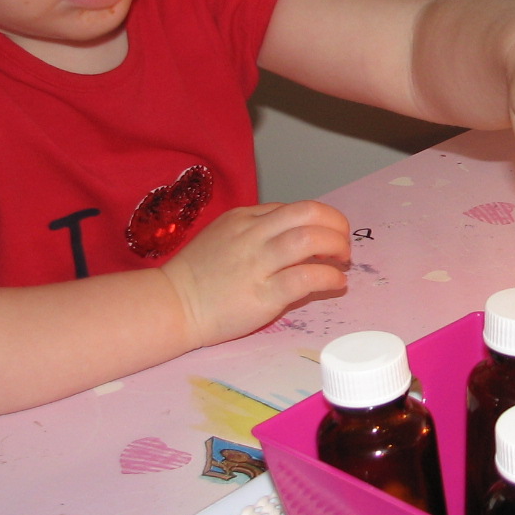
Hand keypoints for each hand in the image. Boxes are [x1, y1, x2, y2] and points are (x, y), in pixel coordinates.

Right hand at [158, 201, 351, 348]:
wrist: (171, 306)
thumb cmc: (198, 277)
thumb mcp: (223, 237)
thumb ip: (256, 232)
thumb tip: (297, 236)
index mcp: (243, 218)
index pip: (293, 208)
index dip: (319, 219)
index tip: (329, 234)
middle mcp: (252, 235)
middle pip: (308, 213)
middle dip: (336, 224)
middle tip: (343, 243)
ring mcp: (257, 264)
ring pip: (309, 239)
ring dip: (336, 246)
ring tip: (343, 260)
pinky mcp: (263, 295)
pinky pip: (306, 277)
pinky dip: (329, 276)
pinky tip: (337, 282)